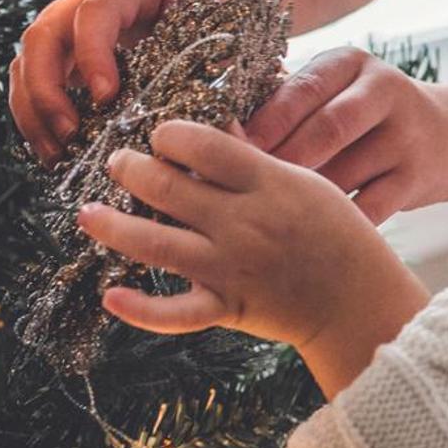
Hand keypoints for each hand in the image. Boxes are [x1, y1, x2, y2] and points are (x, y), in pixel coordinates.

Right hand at [11, 0, 245, 162]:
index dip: (92, 53)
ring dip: (34, 110)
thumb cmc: (224, 10)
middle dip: (47, 89)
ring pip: (29, 60)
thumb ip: (223, 68)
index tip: (107, 97)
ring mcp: (73, 25)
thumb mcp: (229, 29)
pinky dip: (37, 117)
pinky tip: (56, 152)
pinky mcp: (70, 54)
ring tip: (57, 153)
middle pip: (45, 35)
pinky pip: (36, 81)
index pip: (96, 9)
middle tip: (70, 134)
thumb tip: (230, 133)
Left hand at [76, 121, 428, 388]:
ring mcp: (231, 267)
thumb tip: (212, 134)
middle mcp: (243, 223)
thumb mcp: (308, 184)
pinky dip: (139, 309)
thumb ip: (258, 163)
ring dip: (112, 226)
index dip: (170, 135)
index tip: (161, 135)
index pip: (203, 145)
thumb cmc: (339, 236)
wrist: (360, 301)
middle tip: (118, 163)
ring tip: (88, 213)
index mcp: (268, 185)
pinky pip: (174, 313)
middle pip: (168, 187)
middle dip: (131, 169)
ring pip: (154, 243)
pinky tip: (111, 296)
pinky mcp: (227, 307)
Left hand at [245, 47, 447, 222]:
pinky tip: (307, 236)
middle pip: (326, 130)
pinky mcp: (418, 178)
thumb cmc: (367, 118)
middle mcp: (385, 92)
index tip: (226, 153)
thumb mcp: (337, 91)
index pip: (302, 90)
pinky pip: (368, 209)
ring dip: (303, 201)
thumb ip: (288, 103)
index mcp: (352, 63)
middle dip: (281, 163)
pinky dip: (335, 225)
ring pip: (343, 175)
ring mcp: (406, 136)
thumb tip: (218, 135)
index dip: (264, 124)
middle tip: (240, 192)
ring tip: (264, 219)